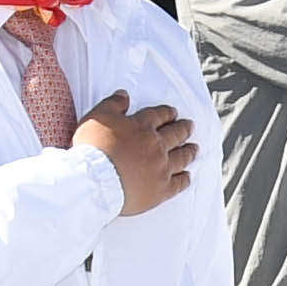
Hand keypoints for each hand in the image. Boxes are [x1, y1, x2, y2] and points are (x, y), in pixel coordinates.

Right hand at [81, 96, 199, 214]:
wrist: (94, 181)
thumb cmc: (92, 149)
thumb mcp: (98, 117)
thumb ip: (113, 104)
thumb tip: (124, 94)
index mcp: (142, 127)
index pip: (159, 116)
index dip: (167, 113)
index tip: (173, 113)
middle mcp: (156, 146)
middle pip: (175, 134)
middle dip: (183, 129)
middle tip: (189, 126)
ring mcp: (161, 168)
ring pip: (181, 157)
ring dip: (189, 151)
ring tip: (194, 148)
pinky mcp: (160, 190)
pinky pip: (177, 184)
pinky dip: (184, 179)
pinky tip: (187, 177)